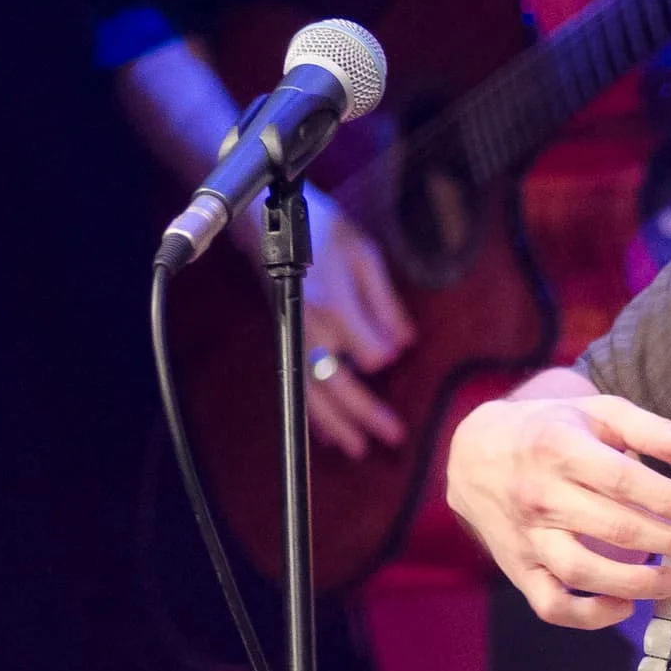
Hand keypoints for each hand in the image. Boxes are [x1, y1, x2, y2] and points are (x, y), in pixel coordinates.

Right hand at [233, 186, 414, 457]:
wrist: (267, 222)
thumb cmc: (322, 232)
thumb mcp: (363, 254)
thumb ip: (384, 301)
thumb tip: (404, 343)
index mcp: (332, 302)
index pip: (364, 349)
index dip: (381, 356)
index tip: (397, 358)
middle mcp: (308, 326)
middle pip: (337, 381)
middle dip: (364, 412)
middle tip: (394, 436)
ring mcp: (292, 337)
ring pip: (312, 391)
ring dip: (336, 423)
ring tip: (359, 449)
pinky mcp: (284, 341)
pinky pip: (296, 385)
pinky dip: (311, 412)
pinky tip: (327, 434)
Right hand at [445, 390, 670, 627]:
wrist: (474, 453)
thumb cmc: (549, 430)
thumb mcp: (599, 414)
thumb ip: (655, 431)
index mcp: (562, 449)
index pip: (624, 480)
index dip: (670, 499)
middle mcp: (541, 495)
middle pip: (614, 528)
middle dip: (668, 542)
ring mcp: (528, 536)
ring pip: (581, 571)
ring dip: (634, 582)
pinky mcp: (520, 568)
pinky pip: (551, 604)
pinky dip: (588, 616)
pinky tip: (623, 606)